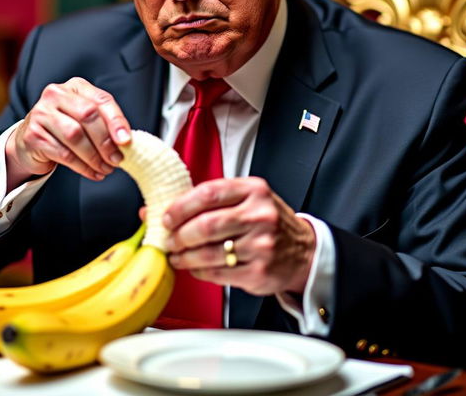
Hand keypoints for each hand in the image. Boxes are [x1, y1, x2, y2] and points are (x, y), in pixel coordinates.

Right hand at [5, 77, 130, 188]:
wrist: (30, 141)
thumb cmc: (64, 127)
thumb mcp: (85, 119)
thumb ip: (104, 124)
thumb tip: (126, 142)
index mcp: (76, 86)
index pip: (101, 100)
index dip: (116, 120)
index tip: (126, 140)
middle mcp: (56, 95)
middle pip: (88, 115)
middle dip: (105, 141)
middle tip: (117, 159)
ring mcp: (41, 113)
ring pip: (75, 135)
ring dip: (94, 156)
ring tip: (106, 168)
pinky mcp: (33, 135)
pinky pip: (63, 153)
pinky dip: (82, 166)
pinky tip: (93, 172)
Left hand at [163, 177, 315, 295]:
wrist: (304, 251)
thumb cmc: (267, 221)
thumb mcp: (248, 199)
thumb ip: (211, 200)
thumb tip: (161, 209)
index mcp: (254, 190)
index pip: (209, 193)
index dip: (181, 207)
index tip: (166, 217)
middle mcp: (260, 215)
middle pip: (206, 225)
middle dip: (180, 235)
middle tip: (169, 240)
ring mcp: (261, 245)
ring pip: (209, 253)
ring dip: (185, 257)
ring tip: (177, 256)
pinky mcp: (259, 272)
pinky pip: (218, 274)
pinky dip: (200, 272)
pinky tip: (195, 268)